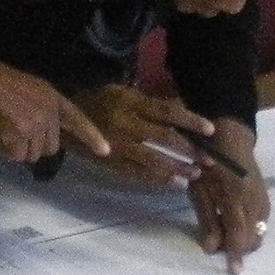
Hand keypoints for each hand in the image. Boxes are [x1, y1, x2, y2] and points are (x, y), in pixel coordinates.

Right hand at [0, 56, 110, 164]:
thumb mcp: (27, 95)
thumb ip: (40, 115)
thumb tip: (41, 145)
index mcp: (51, 97)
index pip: (76, 119)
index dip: (92, 136)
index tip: (106, 151)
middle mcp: (48, 110)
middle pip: (50, 148)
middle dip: (32, 147)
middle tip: (13, 133)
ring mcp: (36, 122)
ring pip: (32, 155)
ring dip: (15, 149)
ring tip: (2, 130)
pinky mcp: (21, 133)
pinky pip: (15, 156)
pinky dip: (3, 151)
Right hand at [70, 85, 218, 187]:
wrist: (64, 121)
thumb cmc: (98, 102)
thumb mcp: (122, 93)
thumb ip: (148, 102)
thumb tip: (180, 109)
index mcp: (129, 102)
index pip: (166, 111)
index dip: (189, 121)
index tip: (210, 130)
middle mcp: (124, 124)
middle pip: (162, 138)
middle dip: (187, 150)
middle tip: (208, 160)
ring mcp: (116, 146)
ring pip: (151, 160)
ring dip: (174, 169)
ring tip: (193, 176)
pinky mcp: (109, 163)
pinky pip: (135, 173)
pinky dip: (154, 179)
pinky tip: (170, 182)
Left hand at [186, 119, 269, 273]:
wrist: (229, 135)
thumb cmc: (206, 161)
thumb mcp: (199, 190)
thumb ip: (207, 220)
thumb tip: (212, 249)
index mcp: (236, 198)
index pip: (239, 234)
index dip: (236, 254)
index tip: (233, 271)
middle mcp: (255, 201)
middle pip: (253, 237)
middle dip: (239, 248)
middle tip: (219, 247)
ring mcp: (263, 198)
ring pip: (259, 231)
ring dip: (245, 239)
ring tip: (225, 234)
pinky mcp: (265, 197)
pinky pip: (261, 221)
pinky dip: (250, 229)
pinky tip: (235, 223)